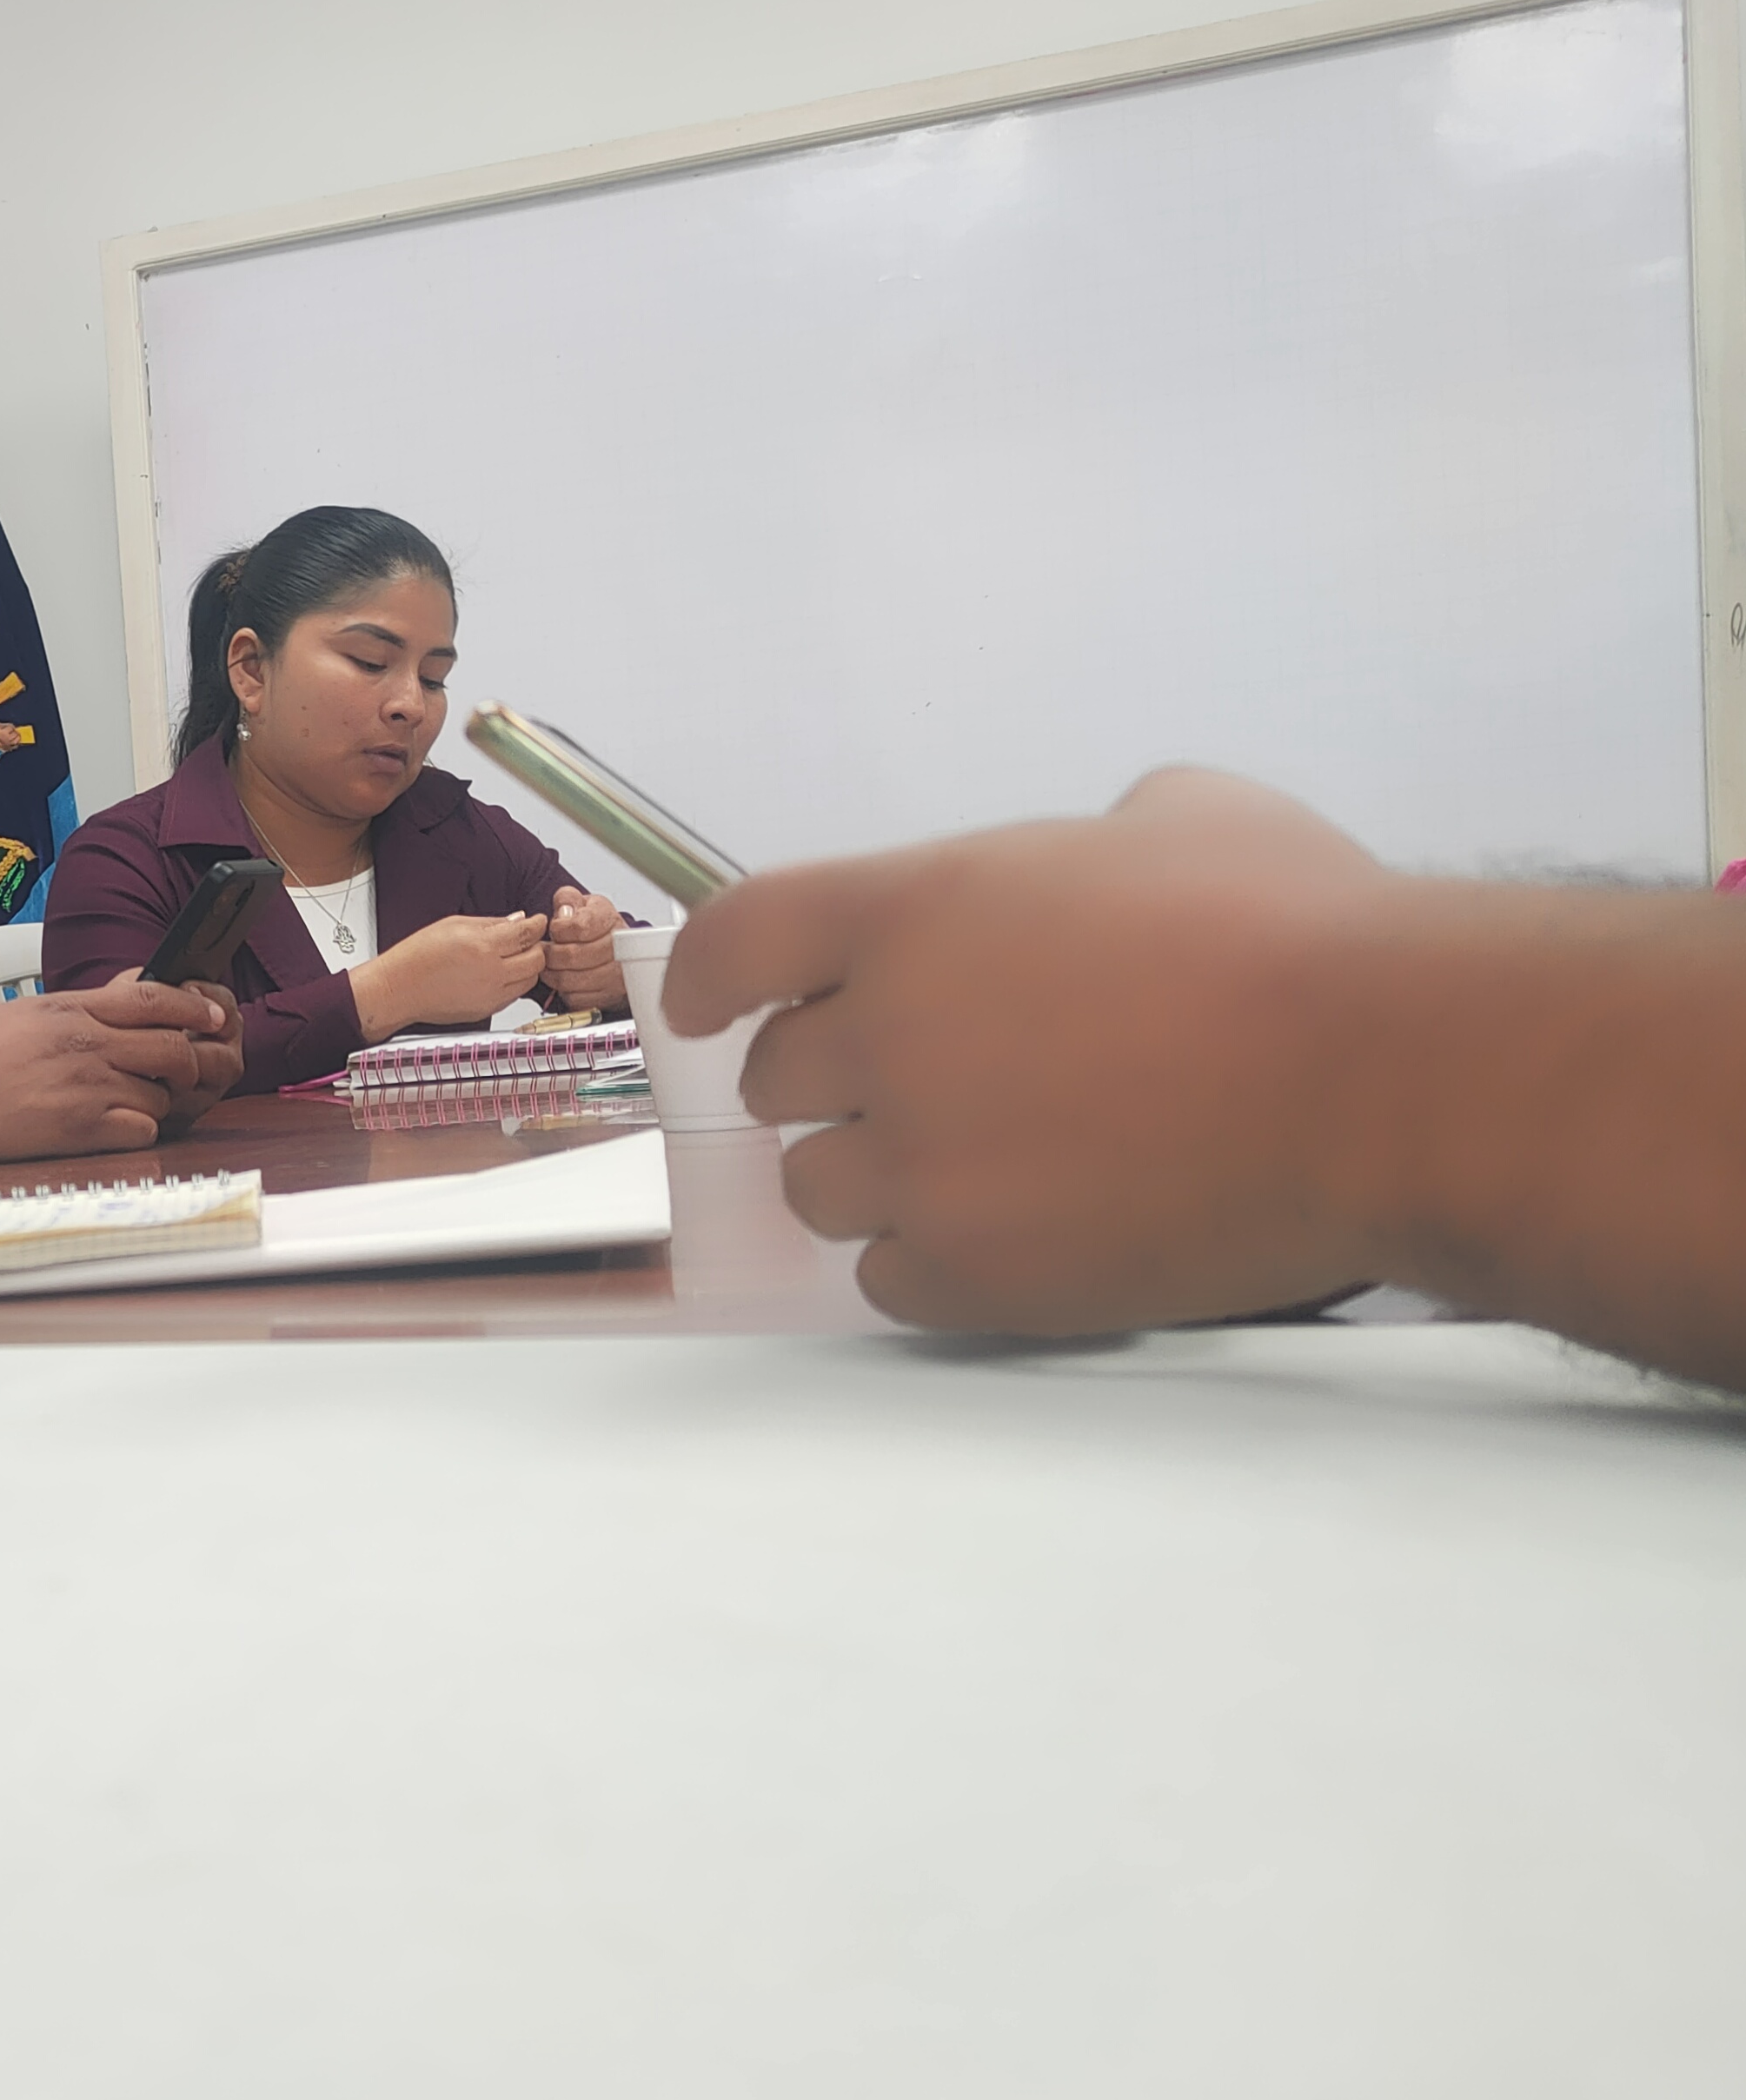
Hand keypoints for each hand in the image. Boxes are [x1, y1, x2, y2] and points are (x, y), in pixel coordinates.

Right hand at [0, 976, 232, 1158]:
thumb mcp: (17, 1012)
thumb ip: (66, 1008)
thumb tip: (100, 1006)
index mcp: (71, 1009)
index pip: (153, 997)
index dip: (192, 1006)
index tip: (212, 1015)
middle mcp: (87, 1044)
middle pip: (173, 1048)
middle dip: (188, 1061)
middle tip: (186, 1072)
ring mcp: (87, 1087)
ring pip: (162, 1093)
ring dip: (158, 1101)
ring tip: (134, 1105)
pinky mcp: (82, 1129)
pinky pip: (142, 1131)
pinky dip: (139, 1132)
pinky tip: (116, 1130)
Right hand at [371, 909, 548, 1026]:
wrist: (398, 990)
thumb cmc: (416, 957)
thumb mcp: (453, 925)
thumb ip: (491, 923)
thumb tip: (517, 920)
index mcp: (482, 947)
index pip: (526, 933)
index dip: (537, 925)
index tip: (538, 921)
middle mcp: (490, 974)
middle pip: (536, 960)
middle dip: (537, 947)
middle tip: (529, 939)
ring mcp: (490, 996)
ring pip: (529, 981)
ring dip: (528, 967)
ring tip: (514, 957)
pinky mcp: (486, 1010)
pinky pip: (513, 996)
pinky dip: (514, 983)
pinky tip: (499, 973)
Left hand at [541, 888, 623, 1009]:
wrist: (616, 950)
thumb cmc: (594, 927)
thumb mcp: (580, 904)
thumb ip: (567, 899)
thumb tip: (564, 912)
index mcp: (609, 919)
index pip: (579, 926)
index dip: (559, 929)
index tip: (556, 929)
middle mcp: (618, 948)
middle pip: (571, 955)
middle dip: (550, 954)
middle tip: (547, 951)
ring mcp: (616, 975)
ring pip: (570, 980)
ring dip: (553, 974)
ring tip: (552, 965)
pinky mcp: (609, 996)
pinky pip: (575, 999)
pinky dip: (563, 991)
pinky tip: (565, 979)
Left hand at [664, 768, 1401, 1332]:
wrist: (1391, 1079)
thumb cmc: (1308, 930)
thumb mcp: (1188, 818)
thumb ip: (1094, 840)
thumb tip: (1102, 851)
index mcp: (913, 910)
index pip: (736, 942)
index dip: (710, 978)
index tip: (708, 1009)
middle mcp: (887, 1036)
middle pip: (775, 1080)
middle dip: (829, 1083)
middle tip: (914, 1089)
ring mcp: (921, 1163)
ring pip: (821, 1189)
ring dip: (877, 1179)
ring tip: (980, 1169)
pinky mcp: (971, 1272)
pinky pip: (887, 1281)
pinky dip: (930, 1264)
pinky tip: (1010, 1239)